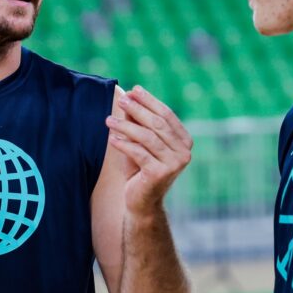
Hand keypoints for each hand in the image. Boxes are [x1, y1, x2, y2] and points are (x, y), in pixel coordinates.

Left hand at [105, 86, 191, 215]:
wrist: (142, 202)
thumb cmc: (140, 169)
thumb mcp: (140, 142)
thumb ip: (138, 121)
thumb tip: (128, 96)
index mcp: (184, 141)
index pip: (167, 115)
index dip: (150, 101)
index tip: (134, 90)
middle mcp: (184, 152)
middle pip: (158, 124)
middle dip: (138, 110)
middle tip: (121, 101)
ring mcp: (174, 164)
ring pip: (147, 137)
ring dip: (126, 126)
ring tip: (108, 120)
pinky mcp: (160, 174)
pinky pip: (139, 153)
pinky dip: (124, 144)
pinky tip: (112, 139)